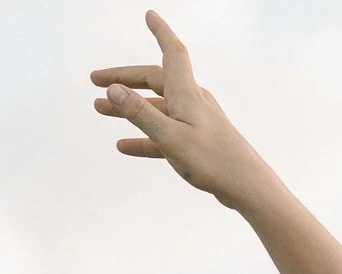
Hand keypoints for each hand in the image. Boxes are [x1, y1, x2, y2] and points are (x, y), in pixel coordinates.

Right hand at [91, 11, 274, 209]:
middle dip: (125, 79)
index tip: (149, 15)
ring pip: (156, 108)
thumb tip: (113, 89)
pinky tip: (124, 146)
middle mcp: (193, 102)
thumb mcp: (170, 137)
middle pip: (154, 80)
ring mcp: (196, 122)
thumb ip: (140, 113)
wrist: (247, 188)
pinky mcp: (198, 143)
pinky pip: (165, 134)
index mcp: (187, 94)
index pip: (172, 53)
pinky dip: (144, 137)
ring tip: (100, 109)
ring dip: (129, 108)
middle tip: (94, 81)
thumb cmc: (213, 161)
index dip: (161, 32)